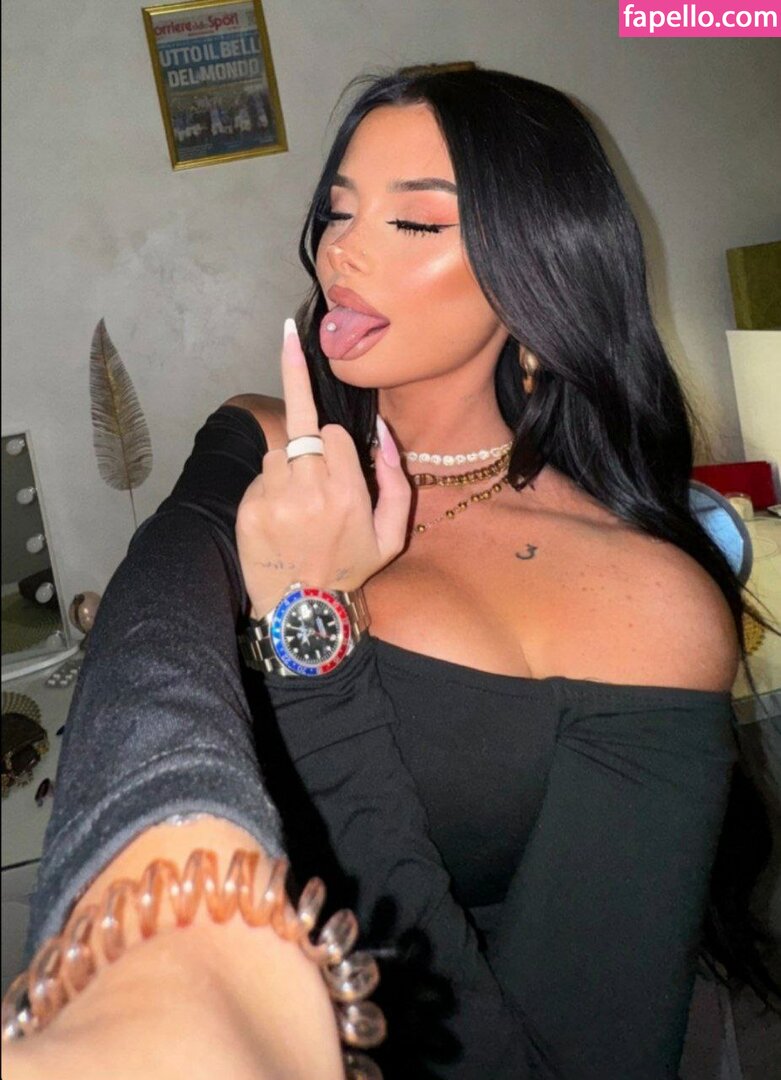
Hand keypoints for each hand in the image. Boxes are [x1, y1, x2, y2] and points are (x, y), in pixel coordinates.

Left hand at [236, 319, 410, 617]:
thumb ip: (397, 483)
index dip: (334, 443)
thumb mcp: (390, 537)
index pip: (332, 432)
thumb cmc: (348, 570)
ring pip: (277, 454)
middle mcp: (311, 491)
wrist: (301, 611)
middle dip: (308, 448)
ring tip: (295, 501)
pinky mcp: (251, 510)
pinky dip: (267, 490)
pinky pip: (258, 478)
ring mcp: (277, 499)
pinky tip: (278, 517)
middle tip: (306, 462)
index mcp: (348, 493)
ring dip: (287, 469)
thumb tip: (382, 432)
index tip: (334, 458)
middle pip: (302, 434)